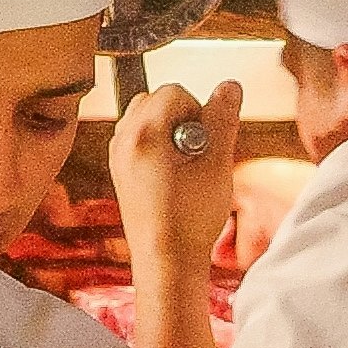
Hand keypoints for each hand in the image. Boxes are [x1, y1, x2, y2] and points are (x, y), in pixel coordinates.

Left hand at [109, 83, 239, 292]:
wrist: (167, 261)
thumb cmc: (189, 220)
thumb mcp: (216, 163)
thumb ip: (222, 118)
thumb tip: (229, 87)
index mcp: (143, 134)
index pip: (174, 91)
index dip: (198, 112)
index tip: (206, 143)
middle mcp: (123, 141)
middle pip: (156, 100)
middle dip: (181, 118)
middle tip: (196, 154)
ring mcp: (118, 157)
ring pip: (146, 119)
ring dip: (168, 131)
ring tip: (185, 166)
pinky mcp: (120, 172)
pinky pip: (139, 140)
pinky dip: (157, 147)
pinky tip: (173, 176)